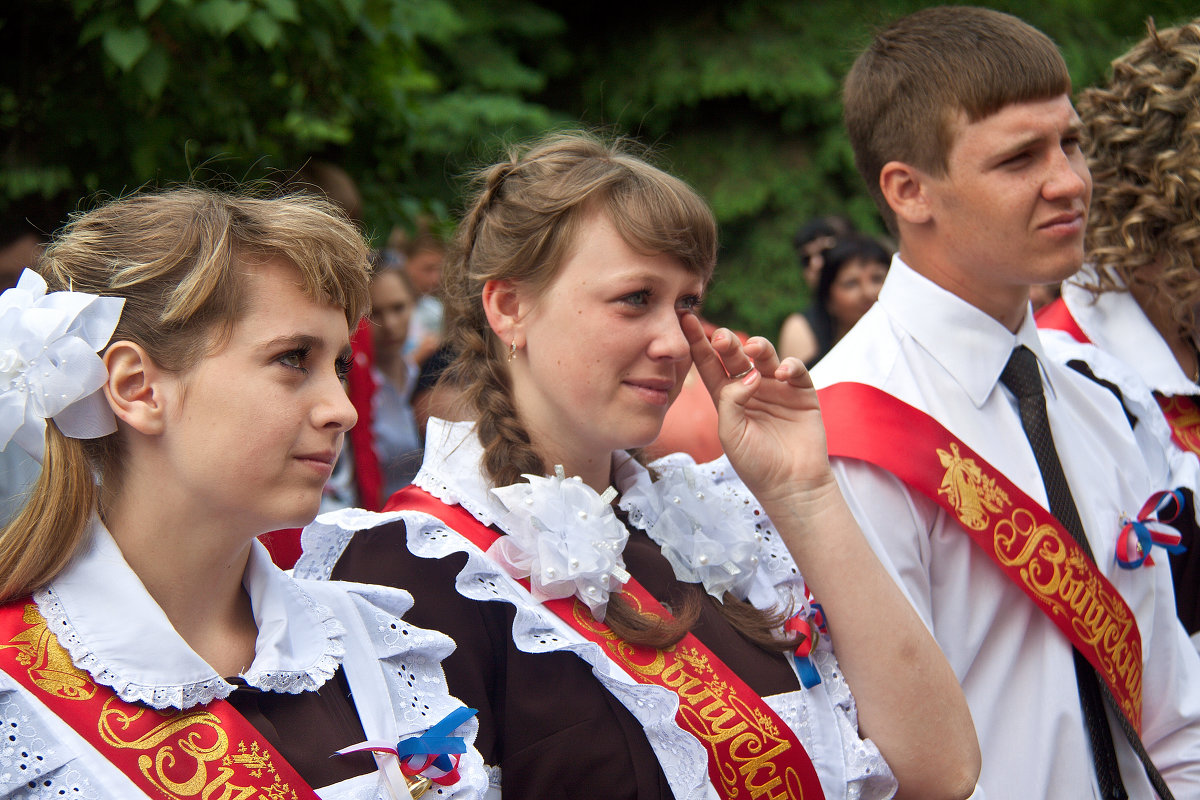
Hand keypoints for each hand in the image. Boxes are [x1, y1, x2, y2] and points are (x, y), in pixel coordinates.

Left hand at [681, 313, 833, 503]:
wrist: (791, 485)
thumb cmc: (755, 464)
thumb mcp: (731, 434)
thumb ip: (731, 402)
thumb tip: (748, 374)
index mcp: (727, 398)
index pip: (709, 364)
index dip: (697, 342)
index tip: (685, 319)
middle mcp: (751, 388)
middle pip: (736, 356)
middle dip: (727, 342)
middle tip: (721, 337)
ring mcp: (777, 388)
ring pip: (765, 356)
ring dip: (758, 347)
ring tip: (752, 349)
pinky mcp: (802, 393)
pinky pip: (795, 370)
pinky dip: (789, 366)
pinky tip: (780, 374)